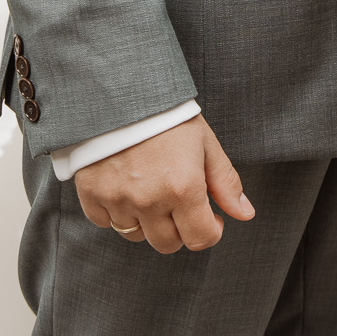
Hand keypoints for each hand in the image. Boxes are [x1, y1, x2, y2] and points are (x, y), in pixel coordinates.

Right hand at [74, 114, 253, 253]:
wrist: (120, 90)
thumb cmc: (168, 115)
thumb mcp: (205, 143)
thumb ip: (225, 182)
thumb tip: (245, 214)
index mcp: (184, 188)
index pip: (201, 238)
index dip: (212, 231)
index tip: (211, 217)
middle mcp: (150, 200)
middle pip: (168, 244)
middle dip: (179, 229)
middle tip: (179, 203)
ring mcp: (118, 199)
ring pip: (135, 236)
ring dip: (146, 222)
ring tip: (150, 189)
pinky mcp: (91, 193)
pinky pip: (105, 222)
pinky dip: (115, 211)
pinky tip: (124, 187)